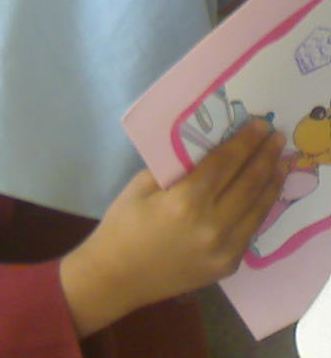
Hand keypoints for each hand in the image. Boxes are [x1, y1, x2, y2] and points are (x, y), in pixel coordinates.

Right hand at [59, 118, 286, 337]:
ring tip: (281, 162)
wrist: (119, 277)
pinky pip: (250, 230)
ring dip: (271, 182)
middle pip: (248, 183)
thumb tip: (202, 154)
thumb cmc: (122, 226)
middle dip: (265, 156)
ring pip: (257, 209)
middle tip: (276, 137)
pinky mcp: (229, 264)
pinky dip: (260, 208)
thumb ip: (174, 171)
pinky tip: (263, 194)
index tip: (259, 124)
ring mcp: (225, 248)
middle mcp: (212, 225)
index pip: (224, 163)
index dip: (244, 142)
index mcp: (184, 201)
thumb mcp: (139, 187)